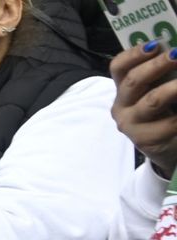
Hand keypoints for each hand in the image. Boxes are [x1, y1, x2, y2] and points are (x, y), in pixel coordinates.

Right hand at [111, 42, 176, 177]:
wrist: (168, 145)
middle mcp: (122, 106)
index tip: (154, 45)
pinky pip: (170, 123)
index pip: (118, 67)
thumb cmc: (164, 111)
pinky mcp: (146, 140)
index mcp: (124, 89)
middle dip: (156, 66)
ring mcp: (132, 124)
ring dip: (173, 88)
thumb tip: (176, 51)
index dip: (133, 54)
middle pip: (133, 82)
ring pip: (152, 101)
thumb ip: (163, 73)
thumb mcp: (159, 88)